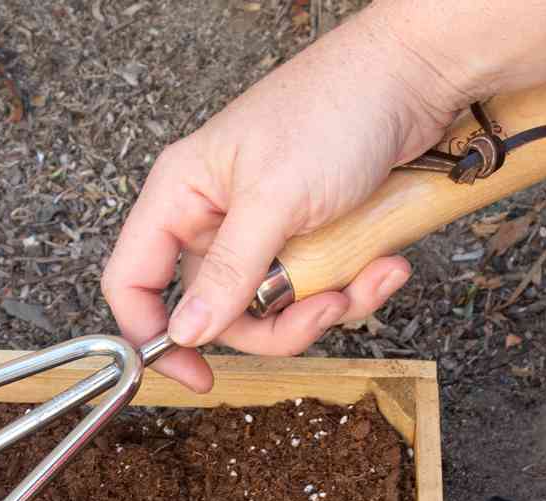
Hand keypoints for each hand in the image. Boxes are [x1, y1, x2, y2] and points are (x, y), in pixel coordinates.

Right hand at [100, 7, 469, 391]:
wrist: (412, 80)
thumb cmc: (334, 112)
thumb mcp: (275, 199)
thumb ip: (227, 271)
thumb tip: (186, 332)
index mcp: (182, 196)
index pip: (133, 281)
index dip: (153, 336)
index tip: (197, 375)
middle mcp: (216, 216)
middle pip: (219, 312)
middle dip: (279, 324)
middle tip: (325, 309)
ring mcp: (265, 231)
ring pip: (276, 308)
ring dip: (328, 306)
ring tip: (371, 276)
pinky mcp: (311, 238)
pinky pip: (319, 290)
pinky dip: (355, 287)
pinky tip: (387, 264)